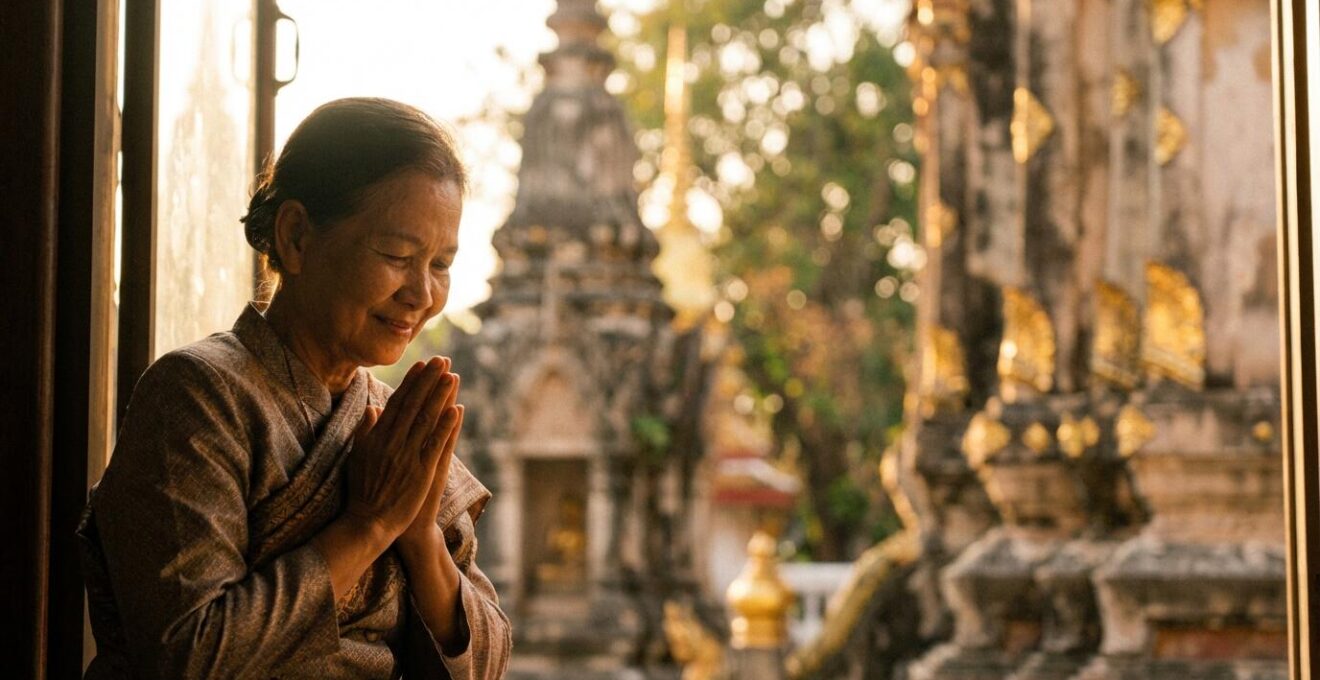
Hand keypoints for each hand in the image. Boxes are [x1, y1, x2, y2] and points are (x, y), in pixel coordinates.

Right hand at [342, 357, 457, 541]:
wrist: (368, 523)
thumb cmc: (362, 491)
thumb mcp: (358, 457)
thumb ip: (365, 431)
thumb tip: (372, 407)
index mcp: (377, 437)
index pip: (397, 403)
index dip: (410, 382)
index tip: (421, 364)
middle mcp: (392, 443)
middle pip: (413, 405)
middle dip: (428, 381)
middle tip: (441, 360)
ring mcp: (406, 456)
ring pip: (426, 420)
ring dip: (440, 397)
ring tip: (452, 376)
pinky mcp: (421, 472)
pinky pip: (435, 445)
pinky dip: (446, 426)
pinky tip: (457, 410)